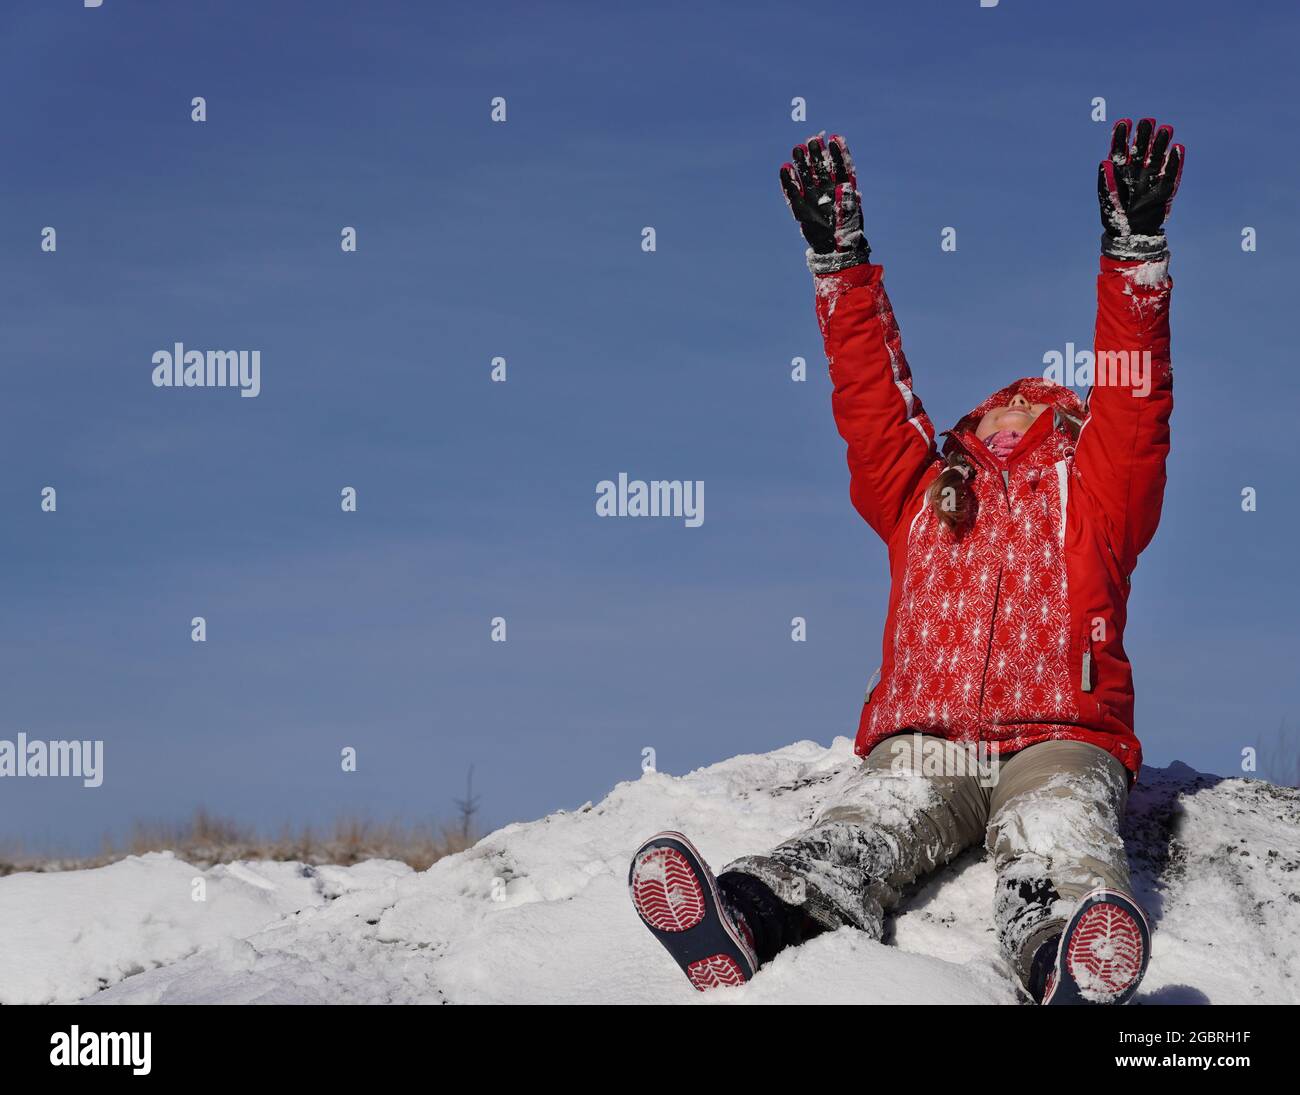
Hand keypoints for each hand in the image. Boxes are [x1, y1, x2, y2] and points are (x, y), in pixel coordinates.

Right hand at [780, 134, 869, 270]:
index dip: (837, 153)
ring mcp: (812, 197)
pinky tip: (785, 168)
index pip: (839, 166)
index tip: (834, 139)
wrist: (835, 249)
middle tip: (812, 141)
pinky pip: (792, 192)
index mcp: (840, 187)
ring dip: (802, 163)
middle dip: (816, 155)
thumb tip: (842, 185)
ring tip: (797, 149)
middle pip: (820, 167)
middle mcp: (826, 190)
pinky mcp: (800, 208)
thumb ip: (846, 197)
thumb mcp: (850, 211)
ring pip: (806, 176)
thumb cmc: (847, 229)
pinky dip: (788, 182)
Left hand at [1098, 117, 1183, 257]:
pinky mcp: (1164, 190)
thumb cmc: (1115, 217)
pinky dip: (1175, 162)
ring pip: (1156, 158)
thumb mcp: (1107, 200)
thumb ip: (1106, 181)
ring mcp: (1150, 180)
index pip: (1120, 151)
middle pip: (1140, 151)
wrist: (1131, 235)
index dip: (1122, 137)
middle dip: (1143, 136)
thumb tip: (1104, 161)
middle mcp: (1136, 173)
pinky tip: (1178, 148)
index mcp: (1120, 173)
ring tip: (1165, 128)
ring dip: (1161, 144)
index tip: (1124, 121)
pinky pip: (1171, 175)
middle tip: (1147, 120)